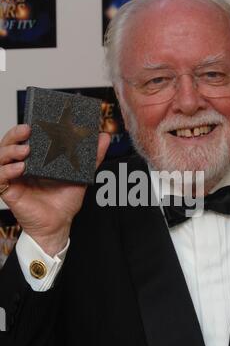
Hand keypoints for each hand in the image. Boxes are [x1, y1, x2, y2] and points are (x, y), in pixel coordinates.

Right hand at [0, 124, 110, 255]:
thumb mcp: (81, 175)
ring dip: (10, 150)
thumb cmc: (65, 201)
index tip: (34, 122)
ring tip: (25, 150)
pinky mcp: (9, 190)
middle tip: (26, 129)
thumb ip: (92, 157)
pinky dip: (7, 170)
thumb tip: (104, 137)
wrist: (59, 224)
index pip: (23, 138)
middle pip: (8, 144)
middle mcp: (21, 166)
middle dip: (14, 134)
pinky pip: (0, 177)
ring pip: (0, 157)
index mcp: (35, 159)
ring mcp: (13, 177)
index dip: (24, 129)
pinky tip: (20, 168)